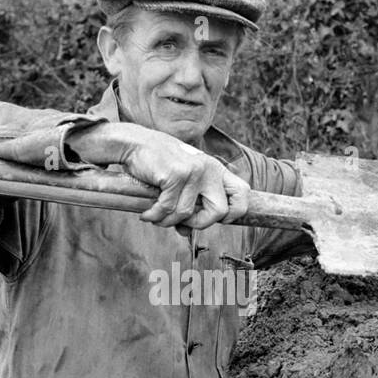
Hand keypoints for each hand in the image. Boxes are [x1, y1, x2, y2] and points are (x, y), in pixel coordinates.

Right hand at [121, 129, 249, 230]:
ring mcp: (194, 171)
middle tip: (182, 222)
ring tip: (156, 216)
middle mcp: (209, 169)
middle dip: (200, 223)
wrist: (134, 144)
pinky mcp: (176, 175)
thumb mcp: (180, 182)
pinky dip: (155, 216)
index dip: (234, 212)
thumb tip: (186, 233)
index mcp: (215, 169)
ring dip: (168, 221)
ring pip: (187, 213)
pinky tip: (147, 214)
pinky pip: (168, 208)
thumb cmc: (157, 164)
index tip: (216, 218)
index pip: (243, 192)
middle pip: (221, 211)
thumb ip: (188, 205)